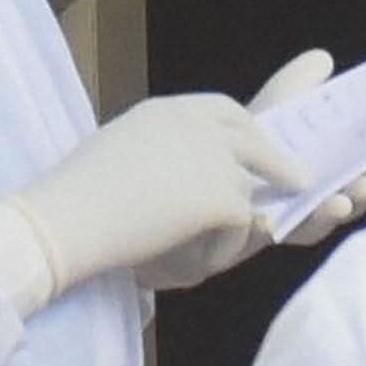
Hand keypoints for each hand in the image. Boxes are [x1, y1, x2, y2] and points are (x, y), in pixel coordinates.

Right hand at [0, 88, 294, 311]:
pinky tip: (179, 255)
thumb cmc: (74, 198)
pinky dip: (217, 250)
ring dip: (224, 227)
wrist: (65, 220)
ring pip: (246, 193)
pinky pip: (241, 228)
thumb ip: (161, 153)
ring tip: (182, 247)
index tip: (260, 146)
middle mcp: (197, 124)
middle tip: (300, 181)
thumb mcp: (121, 153)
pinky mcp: (223, 195)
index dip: (246, 130)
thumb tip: (183, 173)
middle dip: (277, 163)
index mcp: (168, 110)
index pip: (224, 109)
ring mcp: (214, 157)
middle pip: (255, 140)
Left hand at [244, 46, 365, 253]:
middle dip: (364, 193)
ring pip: (314, 225)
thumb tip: (325, 60)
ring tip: (337, 203)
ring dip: (328, 215)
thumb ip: (300, 82)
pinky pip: (263, 235)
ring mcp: (287, 219)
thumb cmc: (246, 142)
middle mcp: (316, 196)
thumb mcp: (276, 104)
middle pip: (351, 198)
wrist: (199, 175)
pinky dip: (267, 226)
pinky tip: (267, 218)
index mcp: (331, 164)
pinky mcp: (252, 235)